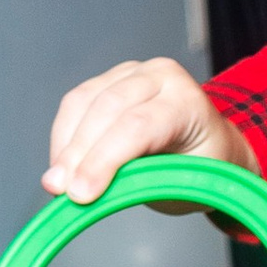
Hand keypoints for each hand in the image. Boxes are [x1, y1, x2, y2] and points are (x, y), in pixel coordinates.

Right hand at [44, 59, 256, 200]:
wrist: (209, 144)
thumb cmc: (201, 166)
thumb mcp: (183, 184)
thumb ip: (140, 184)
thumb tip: (90, 193)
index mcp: (188, 101)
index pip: (139, 126)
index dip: (104, 160)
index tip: (80, 194)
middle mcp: (161, 76)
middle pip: (107, 109)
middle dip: (78, 153)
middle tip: (60, 191)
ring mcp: (133, 72)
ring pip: (83, 102)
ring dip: (65, 146)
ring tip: (57, 183)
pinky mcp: (109, 78)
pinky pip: (75, 104)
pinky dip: (64, 136)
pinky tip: (62, 164)